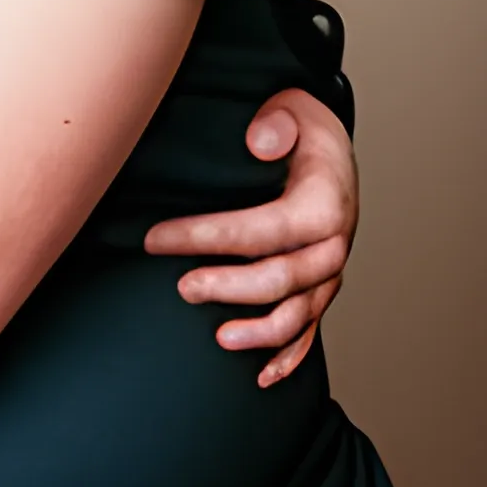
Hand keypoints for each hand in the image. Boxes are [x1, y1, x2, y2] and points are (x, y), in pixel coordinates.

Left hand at [143, 87, 355, 386]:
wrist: (329, 149)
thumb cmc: (301, 129)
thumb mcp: (292, 108)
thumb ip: (276, 121)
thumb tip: (260, 140)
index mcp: (323, 204)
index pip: (261, 229)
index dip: (206, 236)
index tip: (156, 239)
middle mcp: (331, 245)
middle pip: (280, 279)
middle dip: (228, 287)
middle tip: (182, 287)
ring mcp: (328, 273)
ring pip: (297, 314)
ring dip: (259, 331)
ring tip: (219, 338)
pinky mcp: (320, 289)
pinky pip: (311, 331)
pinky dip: (290, 356)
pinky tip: (263, 377)